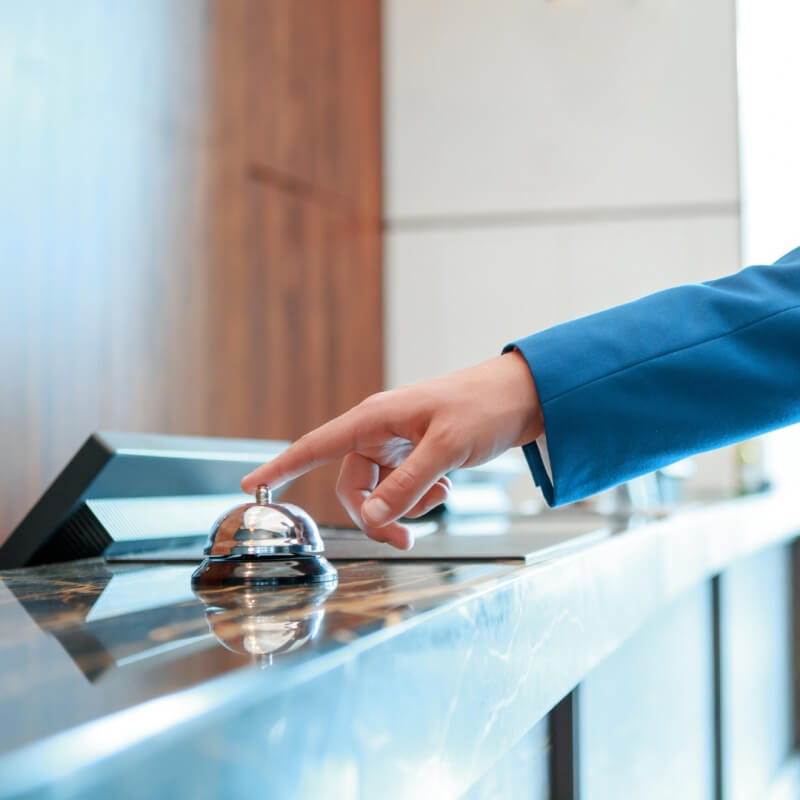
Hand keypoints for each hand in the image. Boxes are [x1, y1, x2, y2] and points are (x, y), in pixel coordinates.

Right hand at [242, 351, 543, 549]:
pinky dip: (420, 496)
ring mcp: (397, 443)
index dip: (282, 467)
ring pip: (379, 491)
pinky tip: (445, 484)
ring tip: (441, 492)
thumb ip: (405, 485)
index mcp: (375, 418)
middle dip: (376, 513)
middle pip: (353, 485)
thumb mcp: (444, 449)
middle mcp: (379, 430)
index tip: (251, 487)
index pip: (316, 445)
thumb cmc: (482, 409)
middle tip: (404, 538)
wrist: (522, 399)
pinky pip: (402, 487)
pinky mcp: (415, 453)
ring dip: (405, 504)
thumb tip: (371, 518)